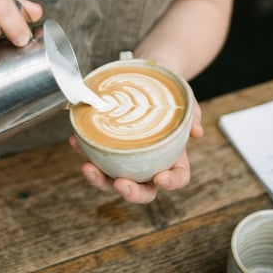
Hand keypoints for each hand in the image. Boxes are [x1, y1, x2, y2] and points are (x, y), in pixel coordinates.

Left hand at [69, 95, 202, 203]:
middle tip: (120, 184)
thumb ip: (192, 115)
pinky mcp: (106, 147)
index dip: (170, 183)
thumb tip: (196, 131)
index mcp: (173, 158)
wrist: (149, 80)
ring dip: (98, 178)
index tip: (160, 178)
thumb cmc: (170, 95)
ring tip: (87, 167)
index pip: (177, 178)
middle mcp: (149, 165)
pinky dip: (83, 150)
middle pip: (142, 189)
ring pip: (112, 178)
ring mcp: (126, 159)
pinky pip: (94, 154)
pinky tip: (75, 141)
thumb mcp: (185, 100)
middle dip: (130, 192)